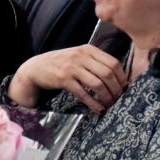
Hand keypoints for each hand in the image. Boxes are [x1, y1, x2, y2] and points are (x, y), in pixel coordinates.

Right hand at [10, 45, 126, 112]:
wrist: (36, 68)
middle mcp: (81, 56)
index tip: (124, 88)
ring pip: (98, 84)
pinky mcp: (63, 80)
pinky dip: (93, 103)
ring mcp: (72, 68)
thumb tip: (117, 77)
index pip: (113, 63)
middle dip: (116, 89)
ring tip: (109, 105)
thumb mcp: (78, 56)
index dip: (122, 78)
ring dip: (106, 97)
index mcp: (88, 49)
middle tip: (119, 99)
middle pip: (108, 74)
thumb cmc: (60, 63)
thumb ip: (95, 62)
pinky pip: (83, 93)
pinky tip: (98, 109)